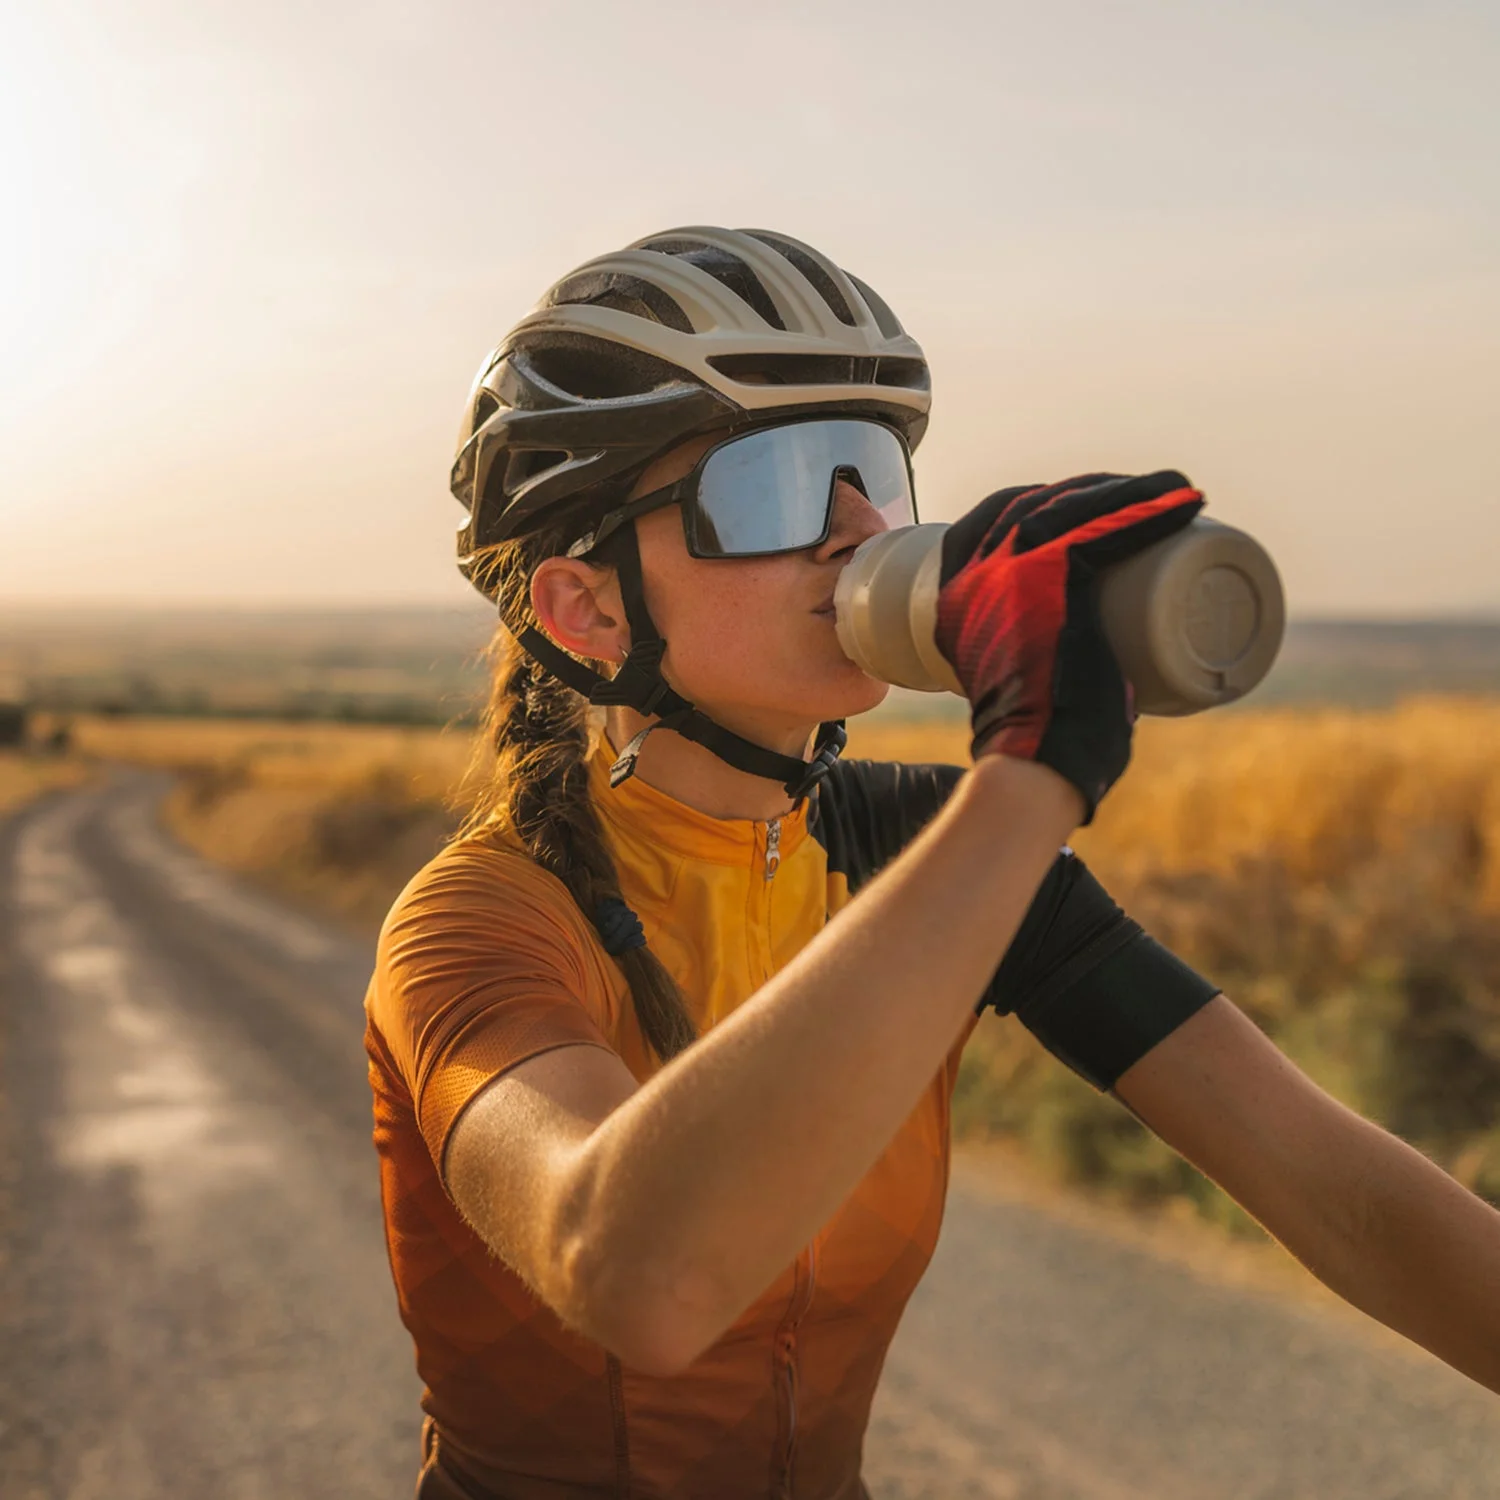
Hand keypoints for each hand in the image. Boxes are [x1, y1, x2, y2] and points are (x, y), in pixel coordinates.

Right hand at [934, 470, 1203, 821]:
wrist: (1034, 765)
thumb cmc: (1035, 744)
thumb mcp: (1011, 682)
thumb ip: (1029, 662)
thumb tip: (1079, 661)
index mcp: (954, 596)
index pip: (998, 516)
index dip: (1046, 497)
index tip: (1092, 505)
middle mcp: (974, 574)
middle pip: (1037, 502)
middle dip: (1092, 490)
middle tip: (1140, 502)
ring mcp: (1008, 572)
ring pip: (1073, 504)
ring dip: (1128, 490)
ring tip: (1171, 493)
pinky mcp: (1052, 579)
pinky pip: (1106, 527)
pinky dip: (1152, 508)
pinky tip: (1184, 498)